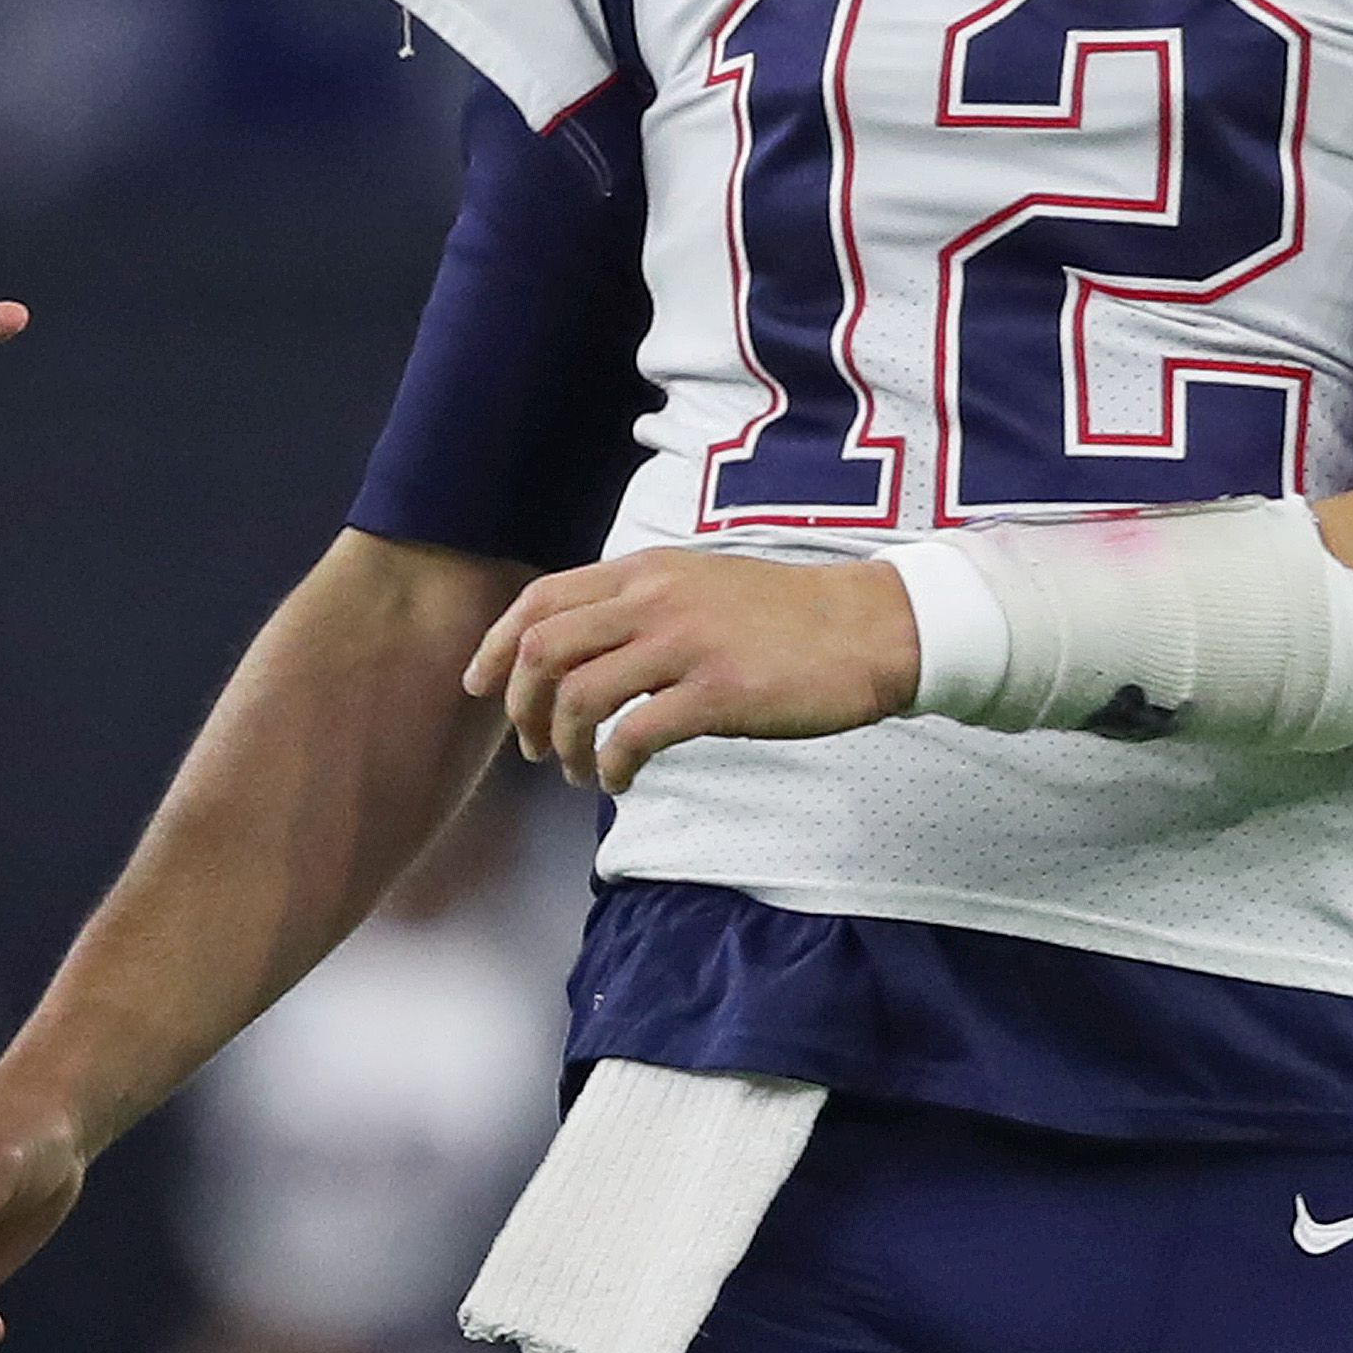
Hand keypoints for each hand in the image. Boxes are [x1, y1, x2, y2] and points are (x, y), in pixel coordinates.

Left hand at [466, 546, 919, 792]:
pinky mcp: (718, 692)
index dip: (495, 646)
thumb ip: (639, 604)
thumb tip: (579, 648)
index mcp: (645, 570)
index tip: (480, 687)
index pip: (539, 600)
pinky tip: (620, 782)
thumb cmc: (787, 617)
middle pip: (544, 651)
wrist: (871, 628)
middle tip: (533, 747)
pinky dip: (612, 766)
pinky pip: (636, 735)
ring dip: (565, 745)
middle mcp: (655, 599)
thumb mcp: (699, 585)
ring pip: (580, 696)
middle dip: (522, 707)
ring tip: (579, 772)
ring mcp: (685, 644)